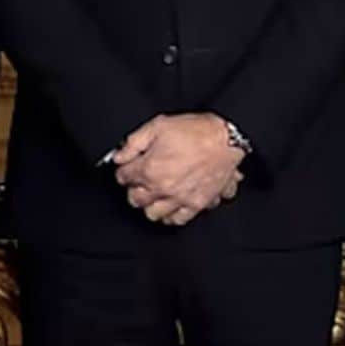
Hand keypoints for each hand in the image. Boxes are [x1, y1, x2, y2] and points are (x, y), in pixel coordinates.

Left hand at [113, 113, 243, 225]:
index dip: (123, 170)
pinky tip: (170, 205)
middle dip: (133, 189)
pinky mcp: (197, 204)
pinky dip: (171, 215)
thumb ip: (133, 142)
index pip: (123, 177)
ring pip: (153, 214)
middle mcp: (163, 188)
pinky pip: (178, 219)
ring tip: (152, 194)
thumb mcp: (157, 126)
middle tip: (137, 181)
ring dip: (149, 205)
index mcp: (150, 168)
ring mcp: (180, 199)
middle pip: (135, 199)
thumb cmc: (194, 131)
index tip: (126, 167)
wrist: (225, 139)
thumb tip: (119, 155)